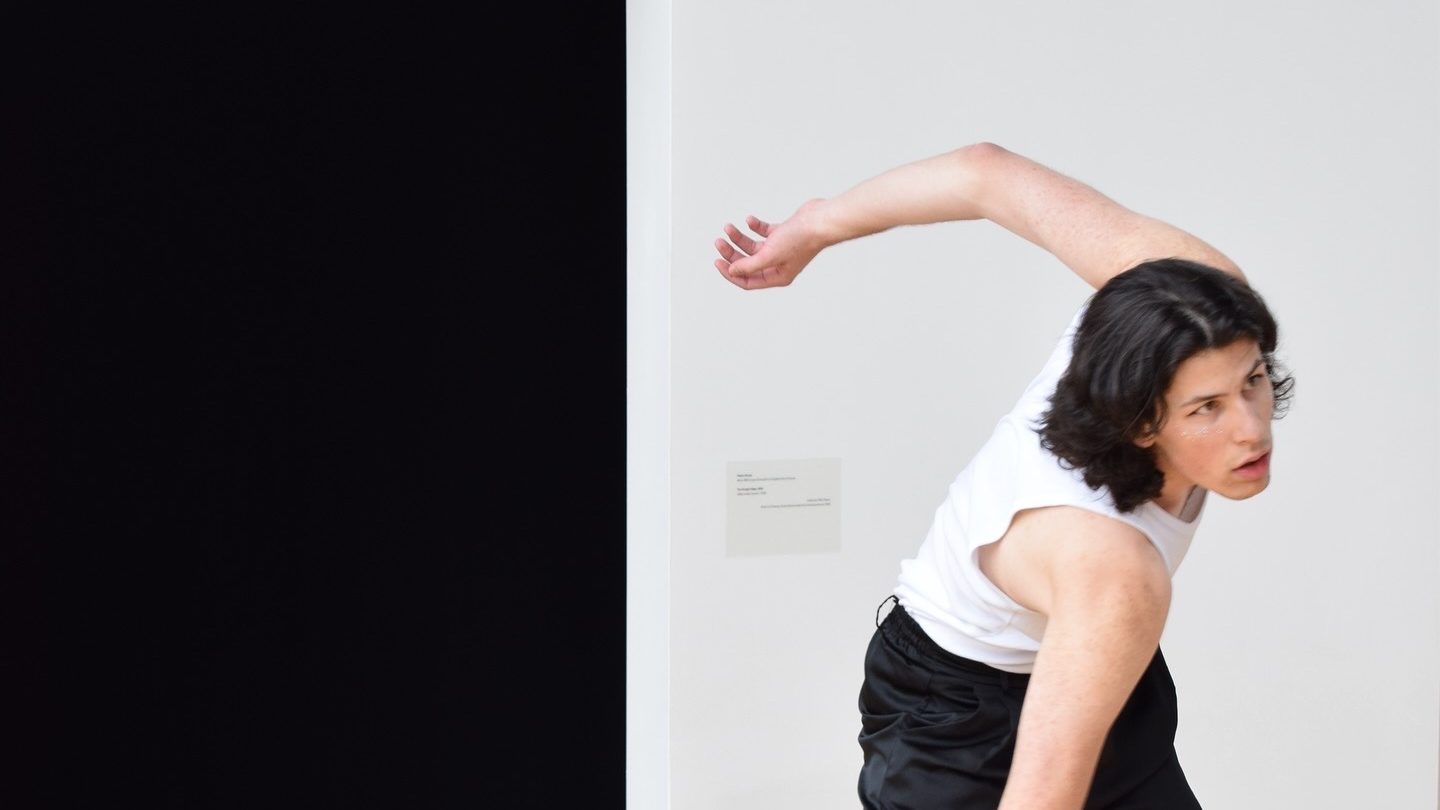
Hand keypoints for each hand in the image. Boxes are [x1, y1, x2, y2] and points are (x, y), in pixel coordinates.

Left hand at [713, 198, 827, 289]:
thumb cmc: (800, 239)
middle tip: (718, 241)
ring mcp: (780, 249)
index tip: (717, 261)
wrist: (820, 220)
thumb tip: (731, 271)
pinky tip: (749, 220)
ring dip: (738, 237)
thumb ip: (749, 265)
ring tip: (728, 227)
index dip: (730, 273)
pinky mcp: (783, 234)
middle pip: (747, 263)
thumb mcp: (769, 255)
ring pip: (752, 247)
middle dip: (731, 253)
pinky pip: (763, 232)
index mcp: (777, 276)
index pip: (747, 281)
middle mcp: (778, 265)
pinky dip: (754, 226)